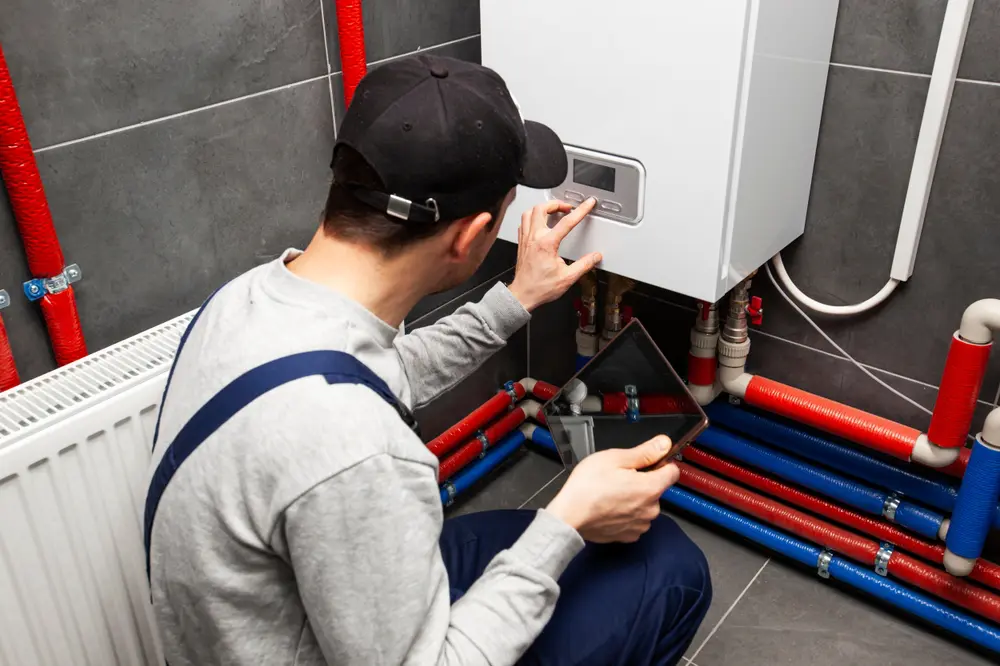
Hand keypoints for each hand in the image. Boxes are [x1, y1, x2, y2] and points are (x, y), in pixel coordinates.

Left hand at [507, 198, 602, 311]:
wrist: (523, 295)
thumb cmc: (540, 288)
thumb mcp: (568, 277)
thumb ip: (584, 264)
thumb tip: (595, 256)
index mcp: (546, 244)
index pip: (567, 221)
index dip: (581, 210)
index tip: (588, 204)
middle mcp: (534, 238)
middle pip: (541, 208)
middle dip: (556, 204)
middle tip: (567, 207)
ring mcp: (525, 240)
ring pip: (529, 212)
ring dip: (542, 208)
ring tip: (552, 211)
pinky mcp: (521, 244)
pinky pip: (523, 223)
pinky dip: (532, 218)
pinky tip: (538, 222)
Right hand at [546, 436, 679, 542]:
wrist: (569, 517)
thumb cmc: (587, 488)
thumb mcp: (614, 459)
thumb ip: (644, 452)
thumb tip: (664, 444)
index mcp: (651, 488)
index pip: (673, 472)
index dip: (661, 463)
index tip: (648, 461)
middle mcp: (651, 509)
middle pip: (656, 489)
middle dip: (642, 481)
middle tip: (619, 477)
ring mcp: (640, 525)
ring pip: (645, 505)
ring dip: (634, 498)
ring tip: (611, 493)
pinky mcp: (629, 535)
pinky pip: (635, 520)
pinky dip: (626, 514)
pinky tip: (610, 507)